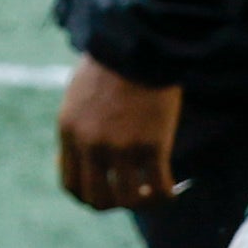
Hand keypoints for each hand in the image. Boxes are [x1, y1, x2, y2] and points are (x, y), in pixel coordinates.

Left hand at [54, 59, 184, 209]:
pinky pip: (160, 188)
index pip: (70, 184)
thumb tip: (89, 151)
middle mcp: (89, 145)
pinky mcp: (150, 145)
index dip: (89, 194)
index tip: (107, 185)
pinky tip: (178, 186)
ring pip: (128, 200)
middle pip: (96, 199)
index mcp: (68, 132)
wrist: (136, 43)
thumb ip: (80, 125)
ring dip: (143, 202)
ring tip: (156, 191)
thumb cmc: (111, 63)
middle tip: (133, 194)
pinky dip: (169, 195)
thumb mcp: (79, 95)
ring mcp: (119, 148)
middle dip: (115, 204)